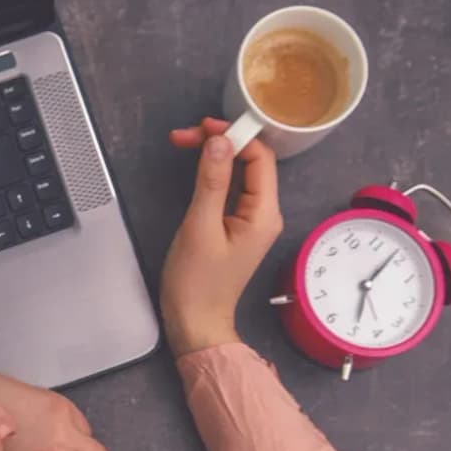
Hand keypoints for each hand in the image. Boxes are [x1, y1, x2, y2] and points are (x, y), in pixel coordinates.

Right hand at [161, 118, 283, 355]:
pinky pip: (231, 189)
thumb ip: (211, 182)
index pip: (260, 158)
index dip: (234, 135)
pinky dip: (213, 173)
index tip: (202, 127)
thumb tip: (219, 141)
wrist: (194, 323)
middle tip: (185, 136)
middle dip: (221, 142)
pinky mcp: (236, 227)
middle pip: (251, 162)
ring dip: (215, 155)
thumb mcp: (200, 227)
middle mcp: (265, 214)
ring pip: (240, 173)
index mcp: (264, 214)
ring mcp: (251, 221)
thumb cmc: (196, 283)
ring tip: (186, 144)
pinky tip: (196, 166)